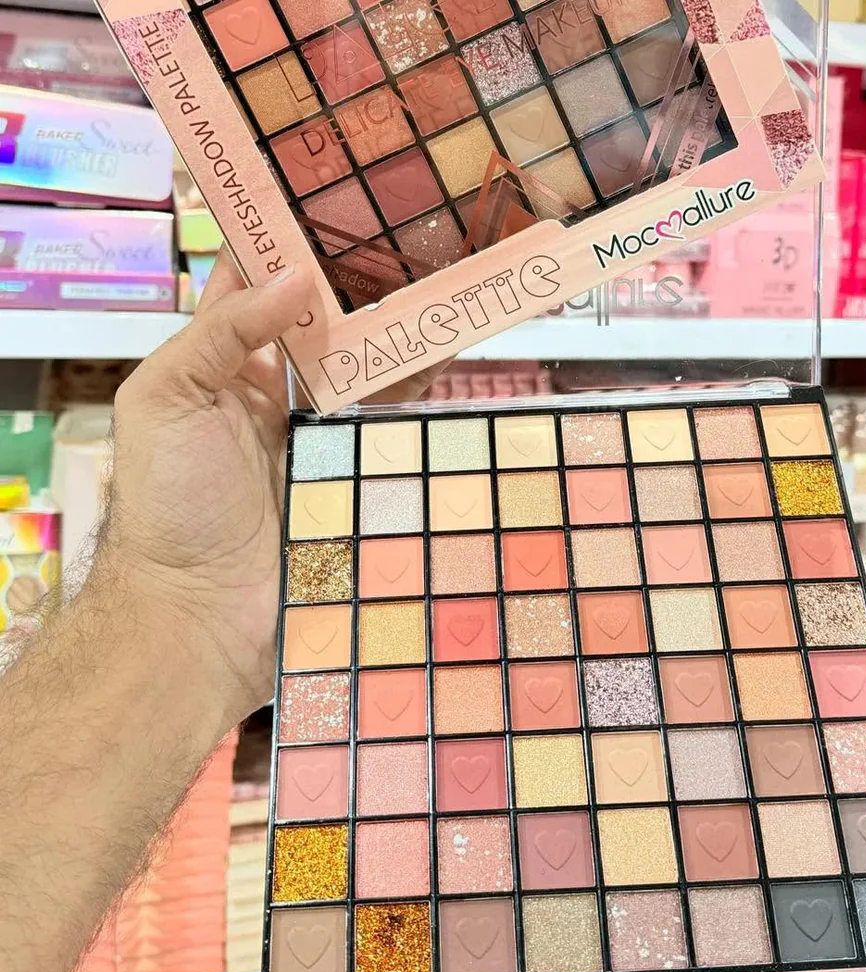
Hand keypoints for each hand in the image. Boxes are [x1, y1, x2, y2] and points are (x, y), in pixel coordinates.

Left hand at [104, 250, 447, 723]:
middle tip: (404, 245)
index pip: (254, 291)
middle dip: (355, 289)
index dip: (284, 248)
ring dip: (389, 337)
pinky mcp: (349, 471)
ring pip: (358, 370)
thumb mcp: (166, 398)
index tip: (328, 205)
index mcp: (217, 368)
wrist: (205, 609)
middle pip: (318, 327)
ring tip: (431, 295)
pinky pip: (383, 423)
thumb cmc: (169, 502)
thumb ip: (222, 333)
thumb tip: (293, 278)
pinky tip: (434, 364)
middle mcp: (270, 393)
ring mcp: (314, 434)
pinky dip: (408, 394)